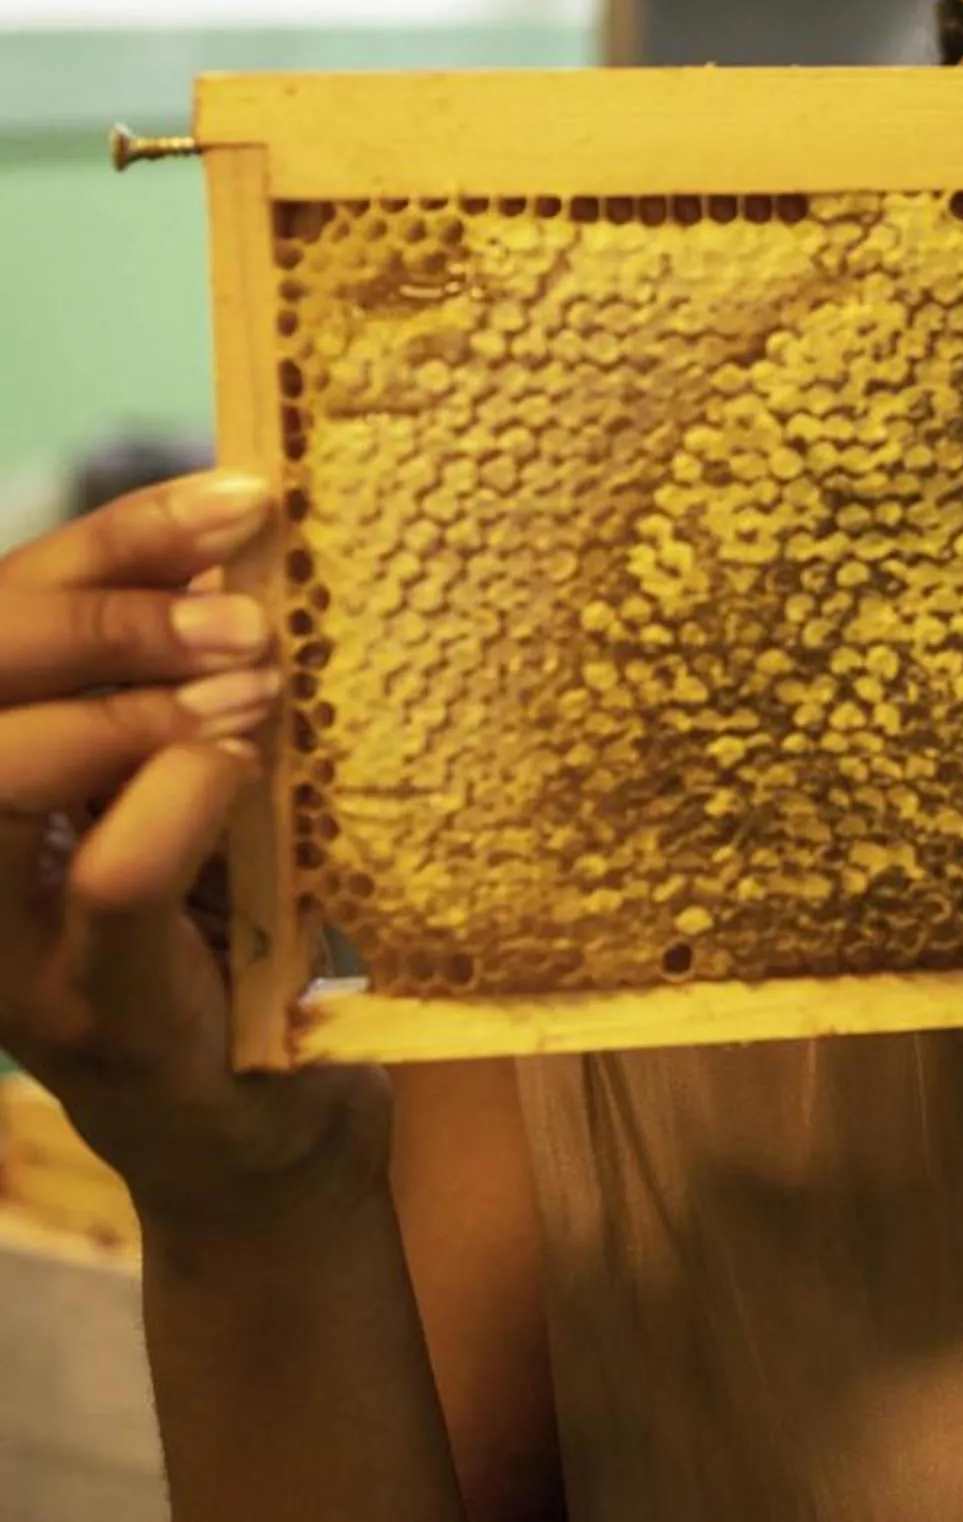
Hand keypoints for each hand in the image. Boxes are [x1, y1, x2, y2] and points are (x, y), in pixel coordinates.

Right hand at [0, 473, 385, 1233]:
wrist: (262, 1139)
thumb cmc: (241, 941)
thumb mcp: (217, 798)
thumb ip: (206, 699)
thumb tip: (265, 560)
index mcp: (1, 787)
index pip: (1, 622)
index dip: (109, 540)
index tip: (237, 495)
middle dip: (107, 609)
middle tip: (248, 599)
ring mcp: (14, 943)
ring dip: (132, 703)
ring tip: (256, 678)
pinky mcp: (96, 1010)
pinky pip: (108, 880)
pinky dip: (177, 802)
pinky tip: (245, 770)